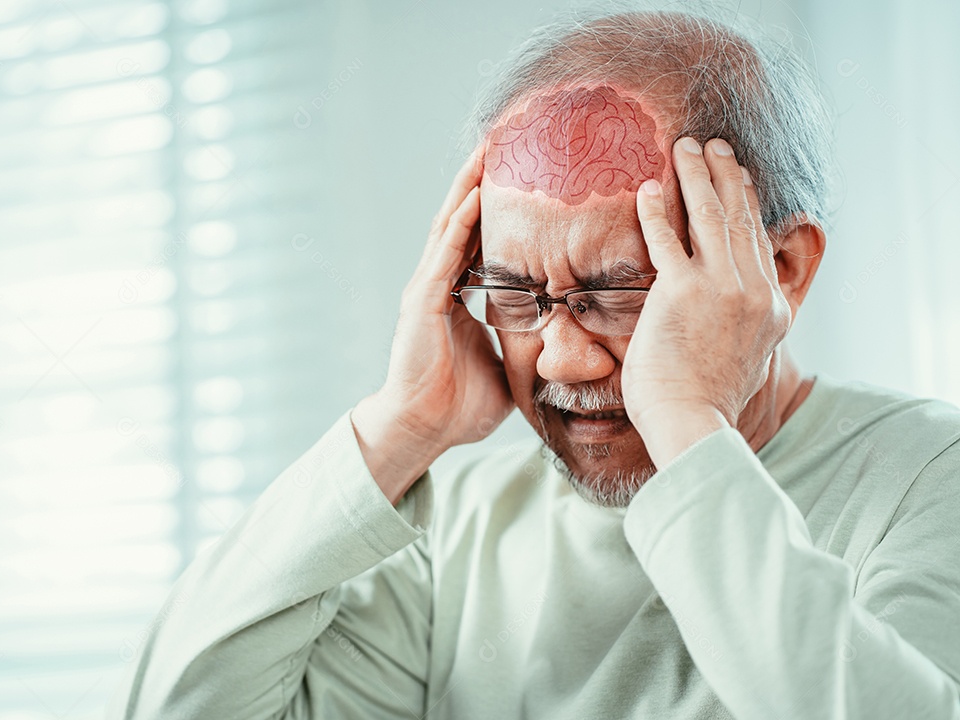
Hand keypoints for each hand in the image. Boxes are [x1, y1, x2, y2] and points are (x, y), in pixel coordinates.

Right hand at [352, 148, 514, 501]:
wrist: (423, 430)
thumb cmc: (458, 407)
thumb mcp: (504, 370)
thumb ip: (525, 351)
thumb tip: (565, 352)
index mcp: (454, 299)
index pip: (477, 242)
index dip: (495, 210)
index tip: (519, 180)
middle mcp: (437, 286)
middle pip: (461, 222)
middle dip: (480, 182)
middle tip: (504, 145)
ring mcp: (426, 290)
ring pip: (450, 226)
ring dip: (468, 187)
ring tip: (489, 151)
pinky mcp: (422, 302)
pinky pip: (445, 253)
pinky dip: (461, 223)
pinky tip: (477, 194)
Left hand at [622, 137, 791, 465]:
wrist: (692, 422)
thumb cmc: (705, 400)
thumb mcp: (745, 358)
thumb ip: (741, 326)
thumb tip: (726, 316)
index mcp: (771, 307)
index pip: (758, 240)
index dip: (746, 202)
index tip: (737, 176)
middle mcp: (753, 290)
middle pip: (739, 217)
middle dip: (725, 174)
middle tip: (712, 145)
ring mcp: (720, 288)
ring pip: (710, 216)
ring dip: (695, 176)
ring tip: (685, 147)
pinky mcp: (682, 291)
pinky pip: (666, 239)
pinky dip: (655, 210)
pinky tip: (646, 187)